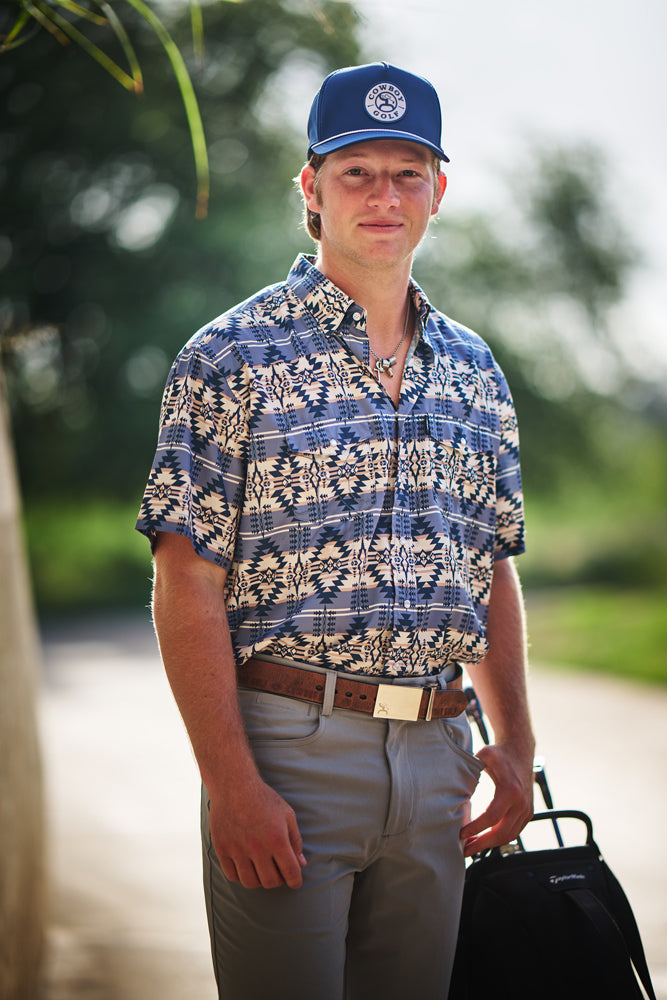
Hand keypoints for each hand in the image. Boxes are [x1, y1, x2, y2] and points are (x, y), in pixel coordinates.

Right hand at [209, 775, 306, 889]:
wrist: (234, 785)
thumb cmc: (263, 798)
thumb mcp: (287, 814)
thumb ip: (295, 840)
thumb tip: (301, 863)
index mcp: (277, 839)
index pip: (290, 872)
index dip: (295, 881)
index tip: (295, 881)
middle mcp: (257, 848)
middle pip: (270, 881)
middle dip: (278, 880)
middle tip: (278, 871)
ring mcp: (237, 850)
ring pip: (250, 882)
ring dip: (259, 880)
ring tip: (262, 869)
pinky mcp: (222, 849)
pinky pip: (232, 875)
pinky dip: (240, 876)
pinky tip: (246, 866)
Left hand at [460, 742, 533, 856]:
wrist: (519, 750)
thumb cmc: (498, 754)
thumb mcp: (482, 757)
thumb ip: (470, 771)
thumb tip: (454, 789)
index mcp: (510, 791)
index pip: (491, 817)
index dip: (476, 828)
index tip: (461, 834)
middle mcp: (521, 803)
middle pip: (501, 833)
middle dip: (481, 844)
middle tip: (464, 849)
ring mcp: (527, 810)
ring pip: (509, 836)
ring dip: (490, 844)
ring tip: (472, 846)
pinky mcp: (528, 813)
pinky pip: (514, 831)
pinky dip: (499, 838)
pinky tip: (484, 839)